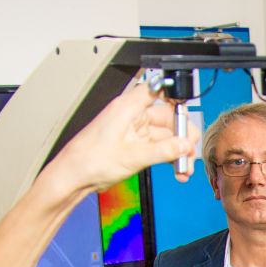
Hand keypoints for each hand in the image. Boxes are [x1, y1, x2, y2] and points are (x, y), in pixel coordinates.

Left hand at [42, 79, 194, 194]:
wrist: (75, 176)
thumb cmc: (90, 160)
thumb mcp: (133, 156)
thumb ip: (163, 150)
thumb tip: (184, 145)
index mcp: (128, 107)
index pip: (157, 90)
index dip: (175, 95)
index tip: (189, 111)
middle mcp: (132, 116)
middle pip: (167, 117)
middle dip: (182, 135)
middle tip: (191, 151)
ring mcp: (134, 131)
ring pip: (165, 136)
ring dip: (177, 152)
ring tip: (184, 168)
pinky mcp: (134, 146)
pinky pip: (158, 148)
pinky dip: (168, 158)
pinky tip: (176, 171)